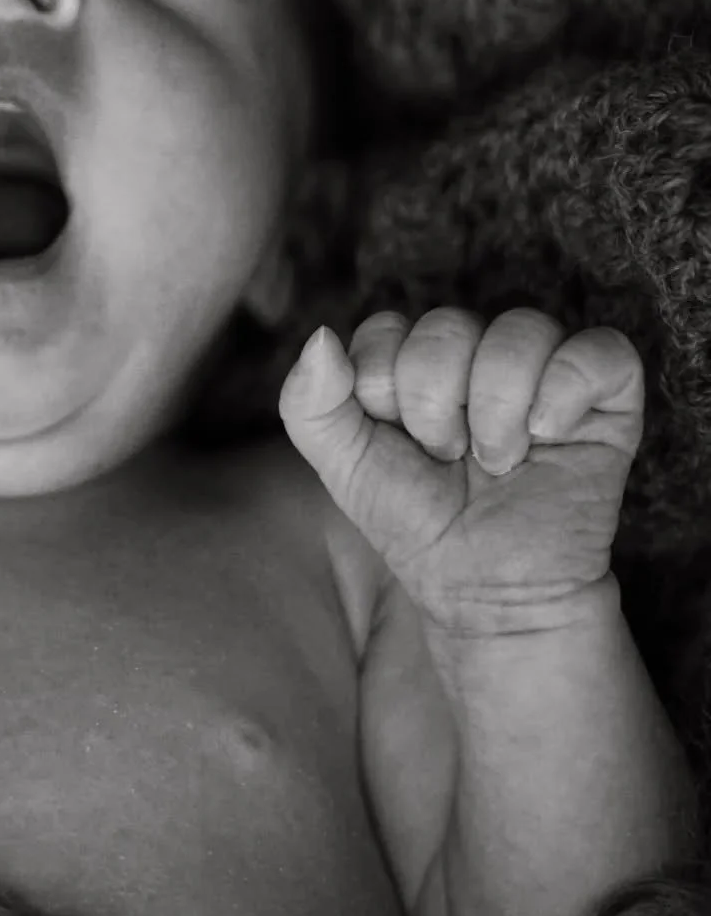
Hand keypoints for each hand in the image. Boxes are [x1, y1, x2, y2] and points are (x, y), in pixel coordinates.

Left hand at [278, 307, 643, 636]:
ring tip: (497, 459)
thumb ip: (308, 402)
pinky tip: (548, 435)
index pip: (388, 328)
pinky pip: (601, 350)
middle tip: (450, 457)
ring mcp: (544, 370)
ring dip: (496, 406)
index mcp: (414, 359)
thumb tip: (321, 336)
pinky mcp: (607, 398)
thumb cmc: (415, 522)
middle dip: (436, 405)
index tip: (400, 443)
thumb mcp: (341, 465)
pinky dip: (566, 389)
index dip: (384, 389)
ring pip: (521, 327)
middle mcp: (478, 353)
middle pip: (448, 324)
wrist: (487, 590)